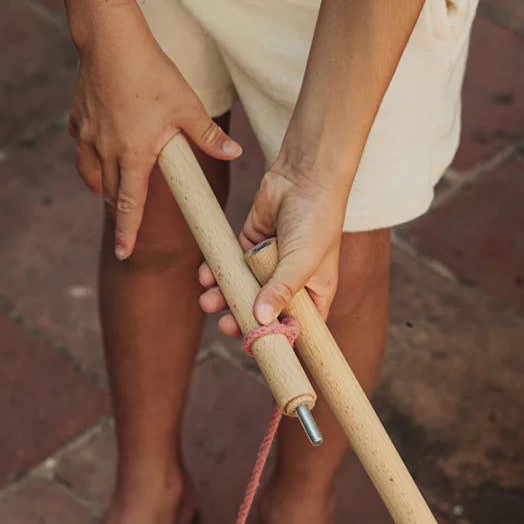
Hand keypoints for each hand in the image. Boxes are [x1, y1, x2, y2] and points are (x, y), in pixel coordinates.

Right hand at [68, 15, 240, 259]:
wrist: (110, 39)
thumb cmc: (150, 73)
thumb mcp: (187, 106)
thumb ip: (208, 136)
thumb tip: (235, 153)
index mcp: (134, 156)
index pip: (130, 206)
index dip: (127, 232)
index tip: (124, 253)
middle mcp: (106, 152)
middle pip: (110, 194)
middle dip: (119, 209)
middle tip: (128, 220)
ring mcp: (87, 136)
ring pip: (90, 175)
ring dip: (102, 186)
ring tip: (114, 187)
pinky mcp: (78, 120)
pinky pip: (81, 146)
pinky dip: (90, 153)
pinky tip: (100, 145)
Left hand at [199, 162, 349, 334]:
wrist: (304, 175)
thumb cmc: (316, 220)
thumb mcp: (302, 261)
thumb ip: (281, 290)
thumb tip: (261, 320)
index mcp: (312, 295)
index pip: (294, 329)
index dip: (276, 341)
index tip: (256, 348)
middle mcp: (290, 285)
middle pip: (262, 314)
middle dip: (240, 320)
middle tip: (224, 325)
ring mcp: (268, 266)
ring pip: (242, 291)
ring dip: (223, 297)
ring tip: (206, 301)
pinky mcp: (250, 247)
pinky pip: (230, 266)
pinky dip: (217, 271)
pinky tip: (206, 275)